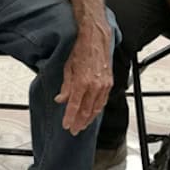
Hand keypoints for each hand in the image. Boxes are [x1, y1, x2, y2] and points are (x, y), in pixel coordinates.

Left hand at [57, 0, 113, 134]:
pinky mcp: (109, 82)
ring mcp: (104, 85)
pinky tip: (93, 113)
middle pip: (87, 111)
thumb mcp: (67, 67)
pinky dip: (97, 109)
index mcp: (82, 82)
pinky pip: (103, 100)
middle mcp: (94, 85)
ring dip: (89, 118)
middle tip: (74, 130)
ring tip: (82, 126)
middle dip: (80, 122)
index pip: (75, 106)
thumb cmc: (80, 50)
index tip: (66, 126)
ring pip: (96, 108)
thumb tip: (61, 99)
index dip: (70, 118)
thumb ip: (65, 86)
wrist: (95, 38)